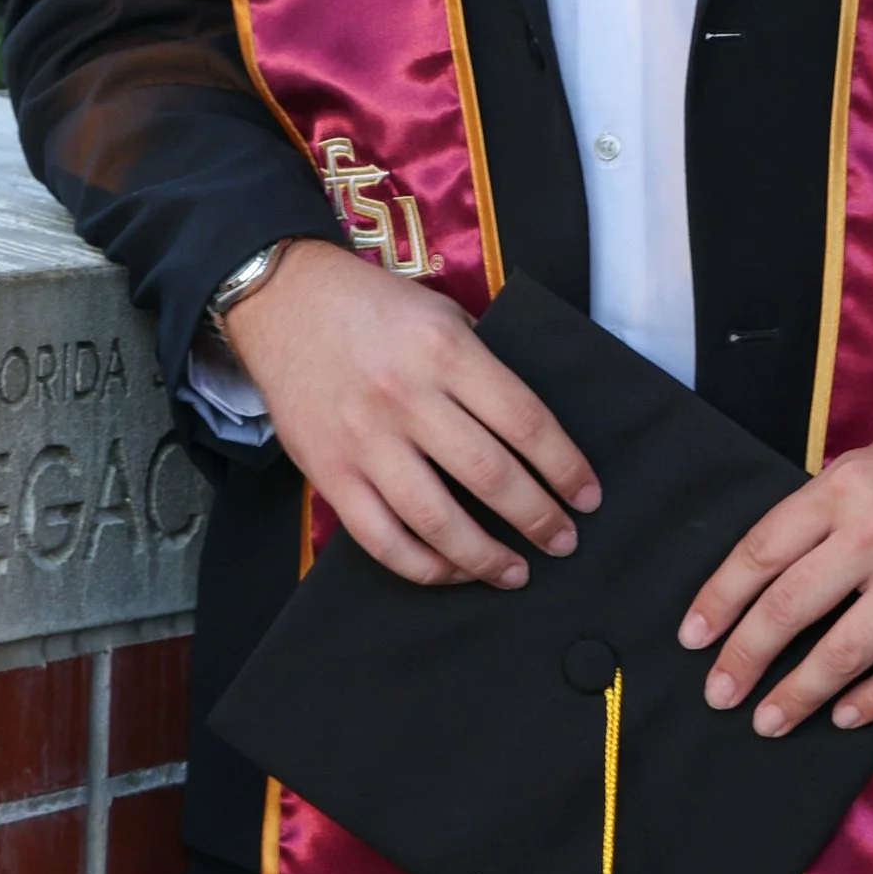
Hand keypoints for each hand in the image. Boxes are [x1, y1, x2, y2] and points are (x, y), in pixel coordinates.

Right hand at [226, 241, 599, 590]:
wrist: (285, 301)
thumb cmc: (373, 306)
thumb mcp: (442, 312)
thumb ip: (483, 364)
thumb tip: (529, 428)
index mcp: (446, 351)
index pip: (525, 421)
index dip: (565, 466)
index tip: (587, 495)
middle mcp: (407, 397)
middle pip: (489, 475)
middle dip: (538, 518)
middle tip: (564, 541)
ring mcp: (365, 440)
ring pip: (436, 519)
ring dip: (486, 557)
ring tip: (516, 572)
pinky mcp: (330, 473)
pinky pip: (381, 539)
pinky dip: (423, 566)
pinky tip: (452, 571)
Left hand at [679, 418, 872, 736]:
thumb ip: (825, 510)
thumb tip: (770, 571)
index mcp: (845, 487)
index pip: (761, 552)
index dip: (719, 601)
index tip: (693, 637)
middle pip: (789, 608)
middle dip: (744, 658)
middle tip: (718, 694)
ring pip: (842, 652)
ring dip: (797, 694)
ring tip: (769, 720)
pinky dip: (869, 701)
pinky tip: (843, 716)